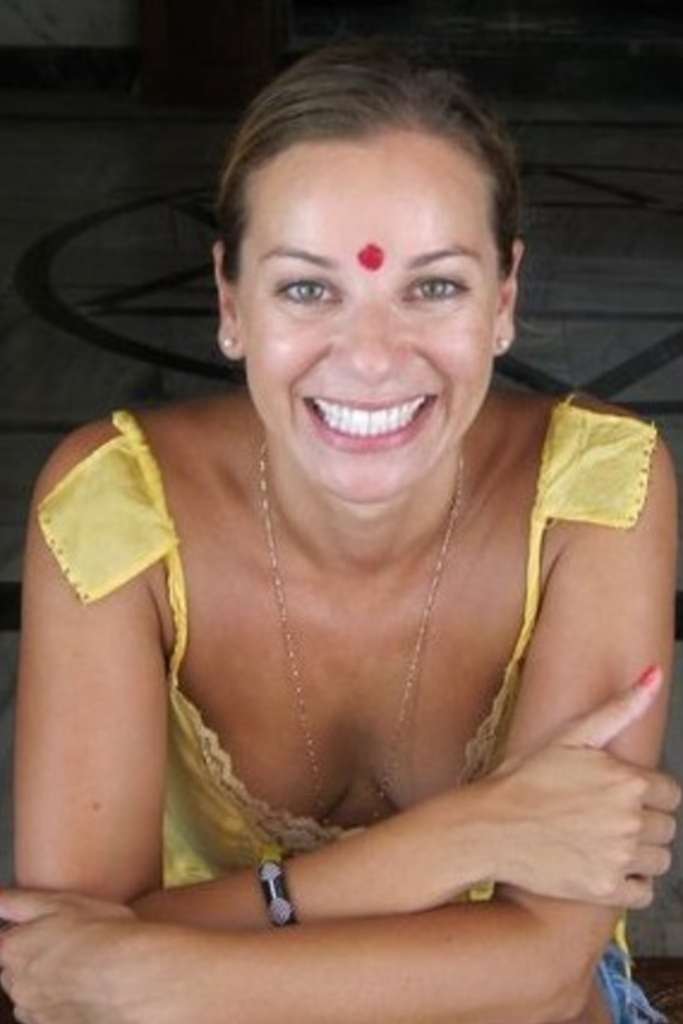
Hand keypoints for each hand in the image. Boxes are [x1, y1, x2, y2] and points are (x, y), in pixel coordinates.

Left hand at [0, 890, 202, 1023]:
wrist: (132, 977)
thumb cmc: (100, 934)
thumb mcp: (59, 901)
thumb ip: (17, 901)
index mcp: (12, 950)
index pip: (5, 942)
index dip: (28, 934)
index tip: (51, 931)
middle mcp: (18, 985)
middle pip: (13, 972)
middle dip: (33, 961)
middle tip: (69, 946)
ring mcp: (36, 1012)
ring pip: (31, 997)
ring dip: (47, 986)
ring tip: (81, 970)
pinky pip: (50, 1016)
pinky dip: (62, 1005)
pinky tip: (85, 991)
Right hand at [491, 666, 680, 906]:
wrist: (489, 826)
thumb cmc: (525, 778)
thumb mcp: (571, 736)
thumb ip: (620, 709)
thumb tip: (654, 675)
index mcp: (627, 781)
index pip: (671, 794)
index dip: (648, 794)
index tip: (622, 796)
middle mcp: (630, 820)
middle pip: (668, 828)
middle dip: (645, 823)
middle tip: (609, 818)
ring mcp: (618, 857)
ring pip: (659, 860)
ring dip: (641, 853)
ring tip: (606, 841)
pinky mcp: (605, 888)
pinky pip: (643, 891)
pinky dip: (629, 882)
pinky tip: (603, 865)